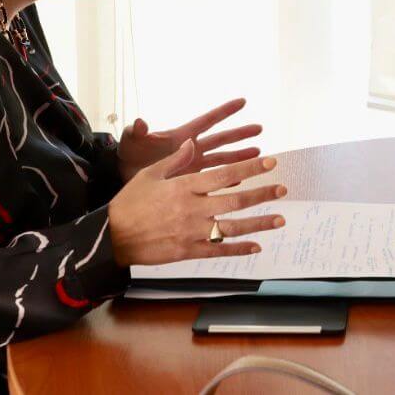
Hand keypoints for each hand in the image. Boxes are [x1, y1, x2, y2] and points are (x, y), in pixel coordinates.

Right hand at [108, 138, 288, 266]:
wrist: (112, 236)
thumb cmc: (130, 202)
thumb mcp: (151, 174)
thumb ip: (176, 160)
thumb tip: (194, 143)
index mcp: (186, 186)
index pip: (226, 175)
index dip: (250, 169)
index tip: (270, 163)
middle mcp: (194, 208)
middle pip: (236, 200)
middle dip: (262, 194)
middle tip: (283, 189)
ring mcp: (193, 231)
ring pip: (233, 227)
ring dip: (259, 223)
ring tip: (280, 219)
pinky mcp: (188, 251)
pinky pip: (219, 250)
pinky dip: (239, 248)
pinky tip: (256, 246)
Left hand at [117, 98, 260, 182]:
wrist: (123, 179)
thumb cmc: (127, 155)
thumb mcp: (131, 141)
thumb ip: (137, 132)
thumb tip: (140, 122)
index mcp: (181, 136)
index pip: (207, 120)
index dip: (224, 111)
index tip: (243, 101)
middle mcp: (191, 149)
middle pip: (221, 140)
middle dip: (240, 134)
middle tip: (259, 129)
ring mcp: (192, 165)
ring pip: (222, 160)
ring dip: (239, 157)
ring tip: (259, 154)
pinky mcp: (190, 181)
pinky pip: (213, 179)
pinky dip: (227, 179)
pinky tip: (241, 180)